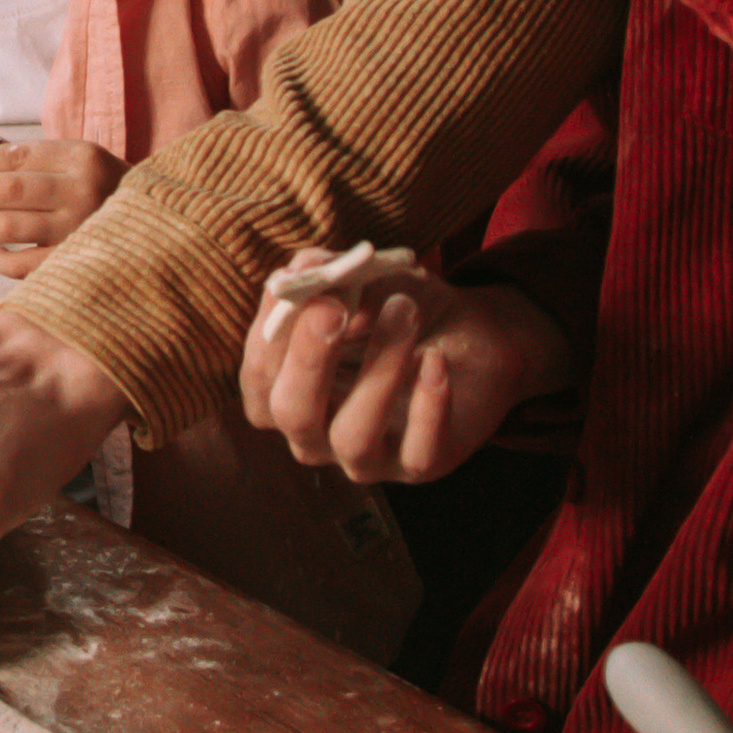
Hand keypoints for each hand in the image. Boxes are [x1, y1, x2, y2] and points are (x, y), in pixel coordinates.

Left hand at [0, 138, 121, 277]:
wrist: (154, 228)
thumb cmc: (100, 189)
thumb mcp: (75, 162)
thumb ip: (32, 161)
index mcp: (81, 158)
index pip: (15, 157)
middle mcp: (82, 192)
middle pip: (8, 189)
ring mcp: (79, 231)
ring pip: (10, 226)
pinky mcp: (75, 265)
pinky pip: (21, 266)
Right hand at [239, 256, 573, 484]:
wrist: (472, 341)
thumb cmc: (398, 312)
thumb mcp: (362, 285)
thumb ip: (328, 276)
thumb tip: (303, 267)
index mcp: (286, 391)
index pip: (259, 374)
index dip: (269, 332)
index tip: (294, 282)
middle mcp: (315, 434)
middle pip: (292, 413)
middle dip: (308, 360)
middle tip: (332, 309)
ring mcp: (365, 457)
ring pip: (353, 436)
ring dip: (377, 370)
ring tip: (403, 310)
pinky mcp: (419, 466)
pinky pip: (418, 451)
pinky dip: (426, 405)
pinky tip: (436, 360)